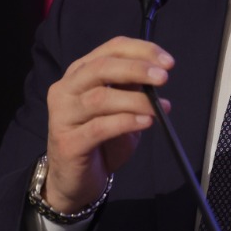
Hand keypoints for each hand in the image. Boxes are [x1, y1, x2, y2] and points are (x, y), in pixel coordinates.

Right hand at [44, 36, 171, 212]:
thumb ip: (132, 89)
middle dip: (136, 69)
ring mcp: (63, 116)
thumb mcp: (120, 109)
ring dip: (136, 100)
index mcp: (79, 73)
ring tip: (159, 108)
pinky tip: (146, 122)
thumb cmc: (99, 142)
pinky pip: (100, 127)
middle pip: (101, 68)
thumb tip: (157, 75)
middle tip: (163, 77)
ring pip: (101, 98)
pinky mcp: (68, 142)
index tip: (167, 62)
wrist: (74, 181)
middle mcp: (66, 89)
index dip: (141, 50)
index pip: (110, 49)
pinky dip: (127, 122)